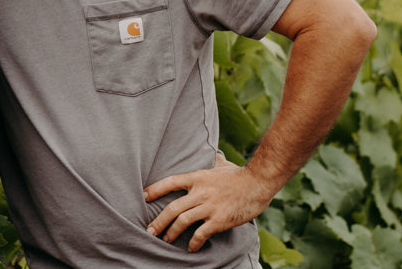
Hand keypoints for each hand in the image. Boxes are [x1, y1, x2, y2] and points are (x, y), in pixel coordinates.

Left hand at [143, 157, 272, 251]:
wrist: (258, 183)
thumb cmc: (240, 173)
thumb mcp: (221, 164)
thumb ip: (212, 161)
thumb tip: (213, 154)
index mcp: (197, 177)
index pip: (170, 182)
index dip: (155, 189)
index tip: (144, 196)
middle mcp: (200, 192)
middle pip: (173, 207)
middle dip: (159, 221)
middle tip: (149, 230)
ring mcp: (209, 206)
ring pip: (183, 221)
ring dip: (172, 232)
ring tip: (166, 240)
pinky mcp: (220, 220)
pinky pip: (201, 233)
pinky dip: (194, 242)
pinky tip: (191, 248)